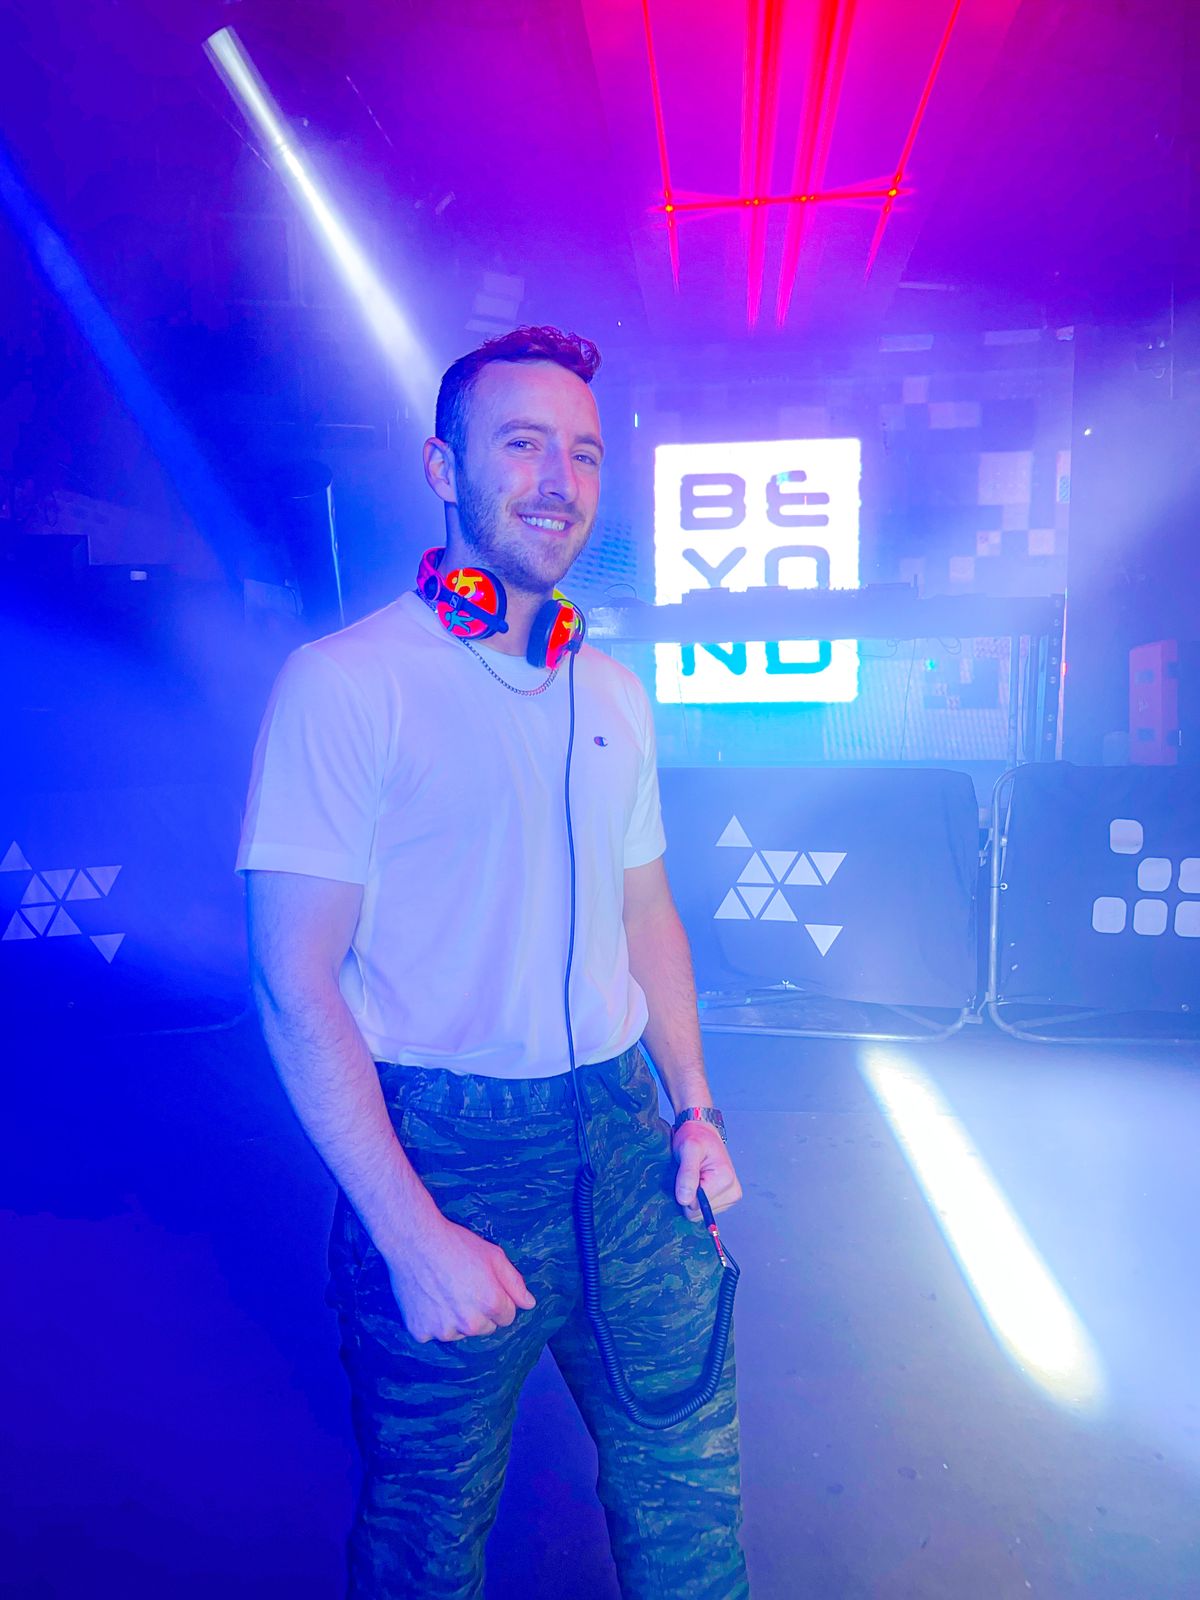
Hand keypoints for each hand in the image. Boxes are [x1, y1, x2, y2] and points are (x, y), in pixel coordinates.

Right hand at [384, 1212, 535, 1343]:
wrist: (414, 1241)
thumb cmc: (456, 1244)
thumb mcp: (493, 1255)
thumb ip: (515, 1282)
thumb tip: (529, 1303)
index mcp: (491, 1304)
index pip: (506, 1317)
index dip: (498, 1300)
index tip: (484, 1286)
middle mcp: (469, 1323)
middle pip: (484, 1328)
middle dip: (478, 1313)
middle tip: (463, 1287)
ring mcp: (444, 1330)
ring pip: (458, 1332)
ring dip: (454, 1319)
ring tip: (443, 1290)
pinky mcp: (421, 1332)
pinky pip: (432, 1333)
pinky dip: (430, 1320)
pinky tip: (427, 1298)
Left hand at [671, 1122, 742, 1222]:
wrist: (702, 1133)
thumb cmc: (695, 1137)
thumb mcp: (688, 1149)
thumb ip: (687, 1174)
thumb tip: (685, 1200)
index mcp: (725, 1180)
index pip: (695, 1206)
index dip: (684, 1192)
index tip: (685, 1173)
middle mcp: (732, 1192)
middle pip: (698, 1213)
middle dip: (688, 1195)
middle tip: (688, 1174)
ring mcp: (730, 1198)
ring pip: (699, 1213)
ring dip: (691, 1196)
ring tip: (694, 1176)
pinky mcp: (725, 1200)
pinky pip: (703, 1211)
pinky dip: (696, 1198)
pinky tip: (698, 1182)